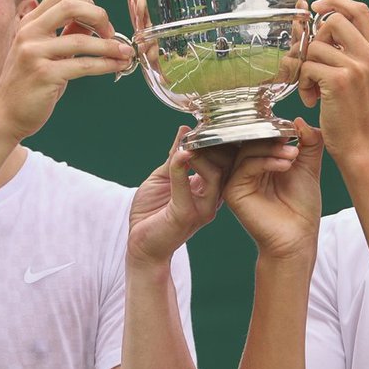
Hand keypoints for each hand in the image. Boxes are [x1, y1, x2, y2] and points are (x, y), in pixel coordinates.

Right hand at [0, 0, 133, 141]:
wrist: (6, 115)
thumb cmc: (28, 86)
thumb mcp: (44, 53)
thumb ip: (64, 35)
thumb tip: (91, 23)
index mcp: (29, 23)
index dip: (87, 3)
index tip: (100, 22)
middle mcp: (29, 33)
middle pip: (70, 6)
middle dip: (99, 16)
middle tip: (112, 33)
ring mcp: (34, 53)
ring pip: (82, 40)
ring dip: (110, 46)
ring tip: (125, 53)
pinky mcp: (45, 74)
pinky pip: (83, 65)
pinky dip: (105, 64)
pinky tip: (116, 66)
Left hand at [128, 127, 235, 265]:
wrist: (141, 246)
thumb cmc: (151, 213)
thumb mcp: (163, 177)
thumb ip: (175, 156)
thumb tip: (185, 130)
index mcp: (209, 189)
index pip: (225, 161)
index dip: (221, 141)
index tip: (210, 122)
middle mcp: (211, 198)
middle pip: (227, 165)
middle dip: (217, 143)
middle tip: (205, 127)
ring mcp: (202, 208)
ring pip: (214, 174)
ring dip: (201, 154)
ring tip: (191, 141)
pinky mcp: (187, 215)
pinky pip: (187, 187)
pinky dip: (181, 168)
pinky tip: (179, 155)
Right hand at [225, 119, 322, 259]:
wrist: (298, 238)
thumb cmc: (302, 207)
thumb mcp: (308, 167)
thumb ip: (308, 142)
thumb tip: (300, 120)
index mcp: (260, 162)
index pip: (260, 136)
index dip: (276, 129)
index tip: (296, 129)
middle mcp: (245, 170)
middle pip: (251, 139)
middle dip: (273, 137)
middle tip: (294, 141)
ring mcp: (237, 180)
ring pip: (248, 150)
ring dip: (272, 149)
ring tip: (294, 156)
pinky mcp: (233, 191)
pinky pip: (245, 166)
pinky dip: (266, 161)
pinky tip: (285, 165)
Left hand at [299, 0, 368, 162]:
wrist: (363, 147)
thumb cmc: (358, 116)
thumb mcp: (364, 78)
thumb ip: (349, 52)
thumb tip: (321, 26)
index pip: (359, 9)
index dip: (335, 1)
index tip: (317, 7)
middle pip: (333, 20)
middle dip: (314, 39)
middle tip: (313, 62)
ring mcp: (357, 67)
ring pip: (316, 47)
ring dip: (306, 68)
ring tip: (313, 89)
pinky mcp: (339, 81)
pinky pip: (308, 67)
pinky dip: (303, 84)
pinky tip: (312, 100)